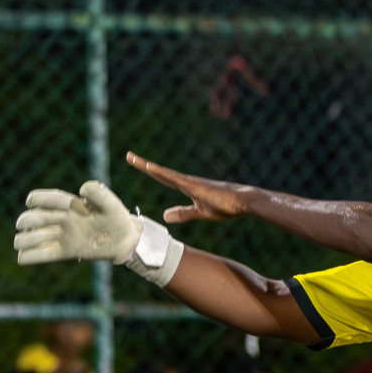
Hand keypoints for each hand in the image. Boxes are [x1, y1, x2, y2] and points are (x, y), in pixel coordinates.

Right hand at [14, 181, 141, 265]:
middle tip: (24, 224)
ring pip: (37, 236)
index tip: (30, 201)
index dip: (38, 199)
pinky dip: (32, 256)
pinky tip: (21, 258)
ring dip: (25, 239)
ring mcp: (64, 235)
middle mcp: (63, 219)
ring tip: (18, 243)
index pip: (49, 199)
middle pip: (37, 218)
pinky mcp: (67, 251)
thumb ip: (98, 193)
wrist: (125, 239)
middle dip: (27, 220)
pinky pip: (46, 254)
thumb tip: (82, 189)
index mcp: (71, 205)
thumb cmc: (117, 218)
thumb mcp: (111, 203)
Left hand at [126, 152, 249, 223]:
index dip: (151, 172)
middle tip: (128, 156)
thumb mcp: (200, 212)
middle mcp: (186, 181)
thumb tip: (164, 216)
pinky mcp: (193, 185)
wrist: (243, 201)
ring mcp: (189, 182)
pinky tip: (148, 168)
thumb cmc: (226, 206)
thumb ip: (183, 214)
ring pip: (163, 173)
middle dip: (143, 165)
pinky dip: (159, 172)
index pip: (164, 178)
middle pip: (160, 172)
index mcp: (187, 187)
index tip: (139, 165)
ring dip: (146, 165)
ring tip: (131, 157)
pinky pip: (172, 177)